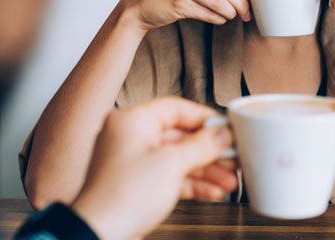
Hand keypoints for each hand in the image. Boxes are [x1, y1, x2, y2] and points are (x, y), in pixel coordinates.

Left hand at [71, 98, 237, 239]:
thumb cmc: (122, 197)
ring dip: (206, 170)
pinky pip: (171, 177)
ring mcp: (133, 163)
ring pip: (178, 159)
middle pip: (180, 136)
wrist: (100, 235)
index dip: (204, 118)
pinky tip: (214, 191)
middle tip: (233, 156)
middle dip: (210, 150)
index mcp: (132, 121)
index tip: (227, 128)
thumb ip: (201, 146)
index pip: (175, 108)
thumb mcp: (171, 164)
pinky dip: (192, 183)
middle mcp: (130, 137)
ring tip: (230, 180)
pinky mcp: (138, 185)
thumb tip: (222, 134)